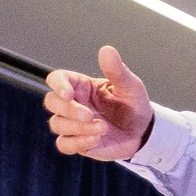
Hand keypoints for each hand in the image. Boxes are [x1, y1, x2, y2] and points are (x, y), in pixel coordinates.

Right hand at [45, 46, 152, 160]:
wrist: (143, 131)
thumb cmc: (133, 105)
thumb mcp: (130, 86)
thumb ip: (117, 71)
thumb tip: (107, 50)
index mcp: (80, 86)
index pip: (57, 79)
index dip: (57, 85)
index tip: (68, 93)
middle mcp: (72, 103)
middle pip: (52, 102)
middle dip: (68, 109)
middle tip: (90, 115)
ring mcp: (72, 123)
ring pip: (57, 124)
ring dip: (77, 127)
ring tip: (103, 129)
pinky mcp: (78, 142)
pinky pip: (64, 144)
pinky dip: (76, 143)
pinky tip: (95, 140)